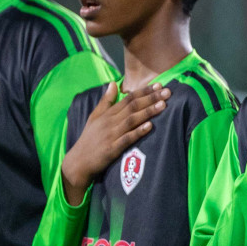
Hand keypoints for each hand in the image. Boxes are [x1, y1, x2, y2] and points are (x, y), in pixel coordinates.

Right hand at [60, 82, 170, 204]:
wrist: (79, 162)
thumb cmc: (89, 139)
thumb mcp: (94, 117)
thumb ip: (105, 100)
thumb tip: (113, 83)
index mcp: (107, 113)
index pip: (128, 98)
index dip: (144, 91)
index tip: (159, 85)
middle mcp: (110, 121)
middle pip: (132, 107)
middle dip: (151, 98)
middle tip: (168, 92)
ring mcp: (111, 135)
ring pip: (131, 120)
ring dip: (148, 112)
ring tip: (163, 105)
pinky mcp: (112, 148)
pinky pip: (127, 139)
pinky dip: (138, 132)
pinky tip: (150, 126)